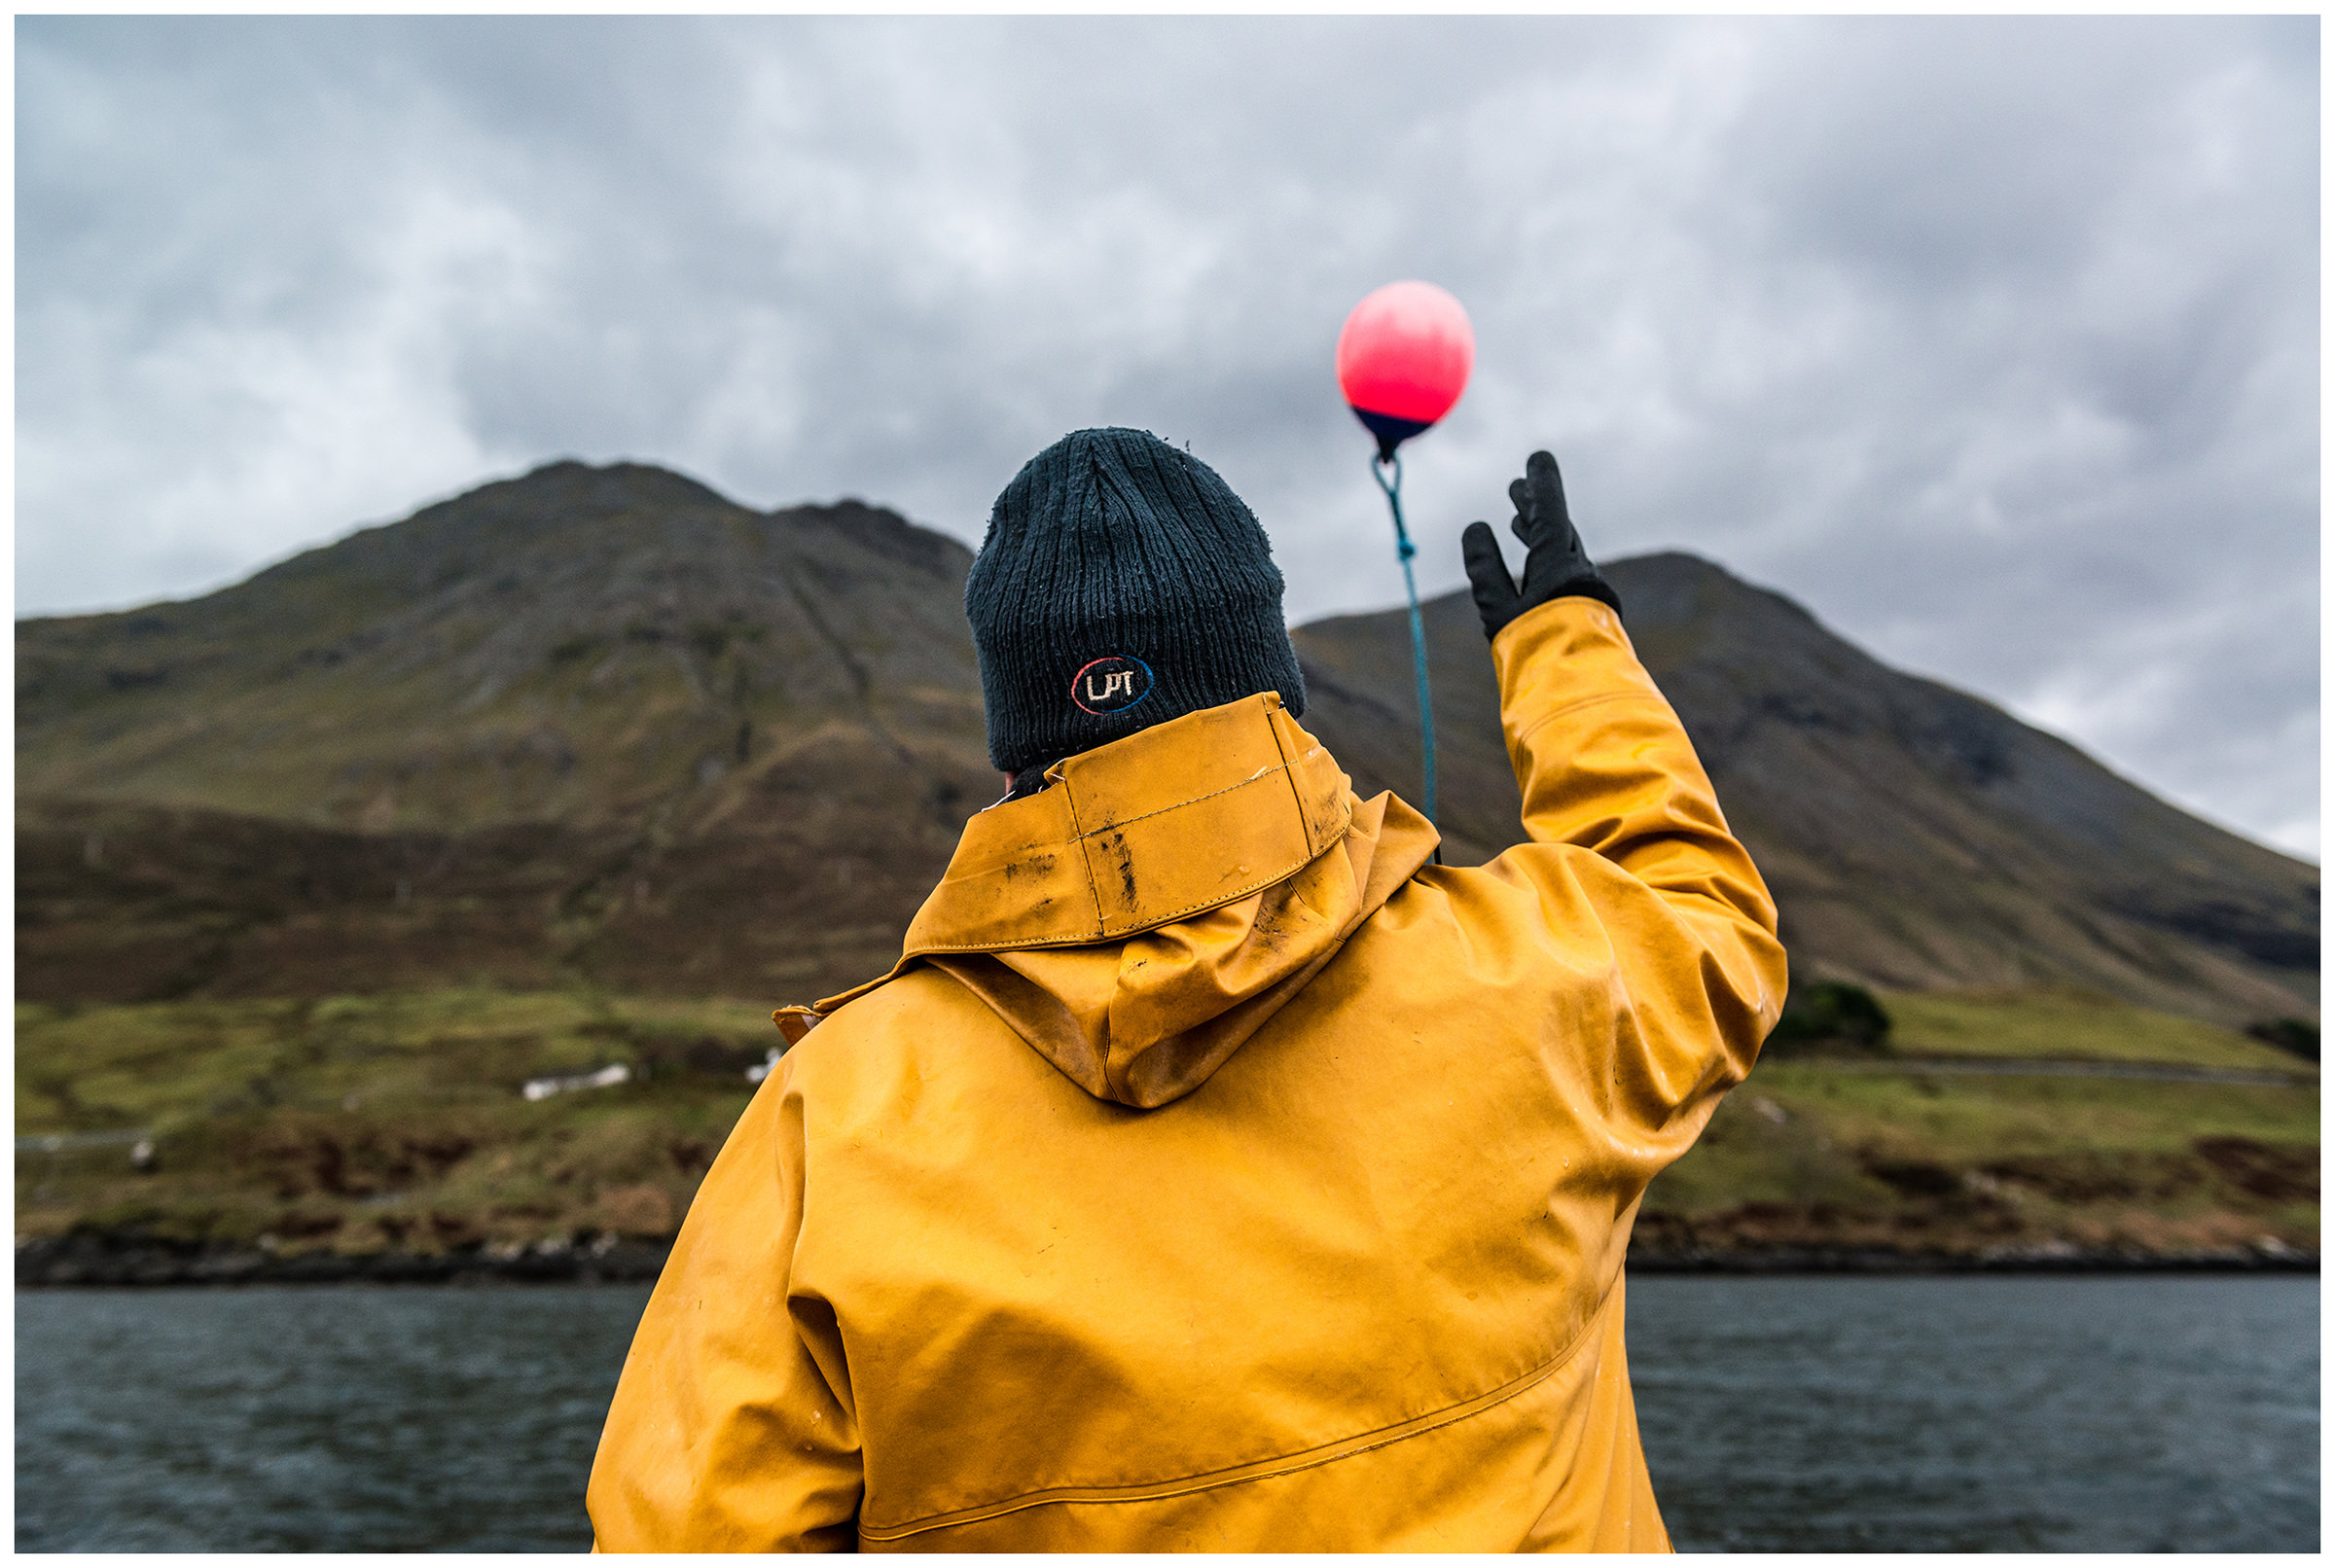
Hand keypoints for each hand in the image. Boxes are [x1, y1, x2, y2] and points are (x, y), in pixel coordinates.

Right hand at [1461, 450, 1620, 640]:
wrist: (1582, 696)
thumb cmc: (1538, 654)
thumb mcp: (1500, 612)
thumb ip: (1485, 570)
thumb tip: (1475, 529)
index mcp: (1559, 565)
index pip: (1551, 511)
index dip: (1542, 483)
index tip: (1537, 459)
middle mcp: (1577, 573)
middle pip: (1556, 528)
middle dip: (1535, 507)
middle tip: (1516, 488)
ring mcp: (1584, 592)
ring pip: (1561, 550)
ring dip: (1540, 533)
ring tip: (1520, 523)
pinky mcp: (1584, 611)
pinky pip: (1564, 571)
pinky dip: (1546, 559)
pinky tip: (1536, 569)